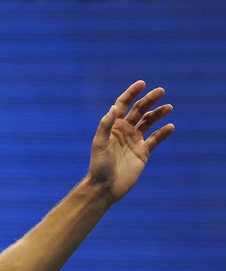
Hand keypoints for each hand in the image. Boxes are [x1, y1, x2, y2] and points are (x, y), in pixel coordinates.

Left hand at [89, 80, 174, 202]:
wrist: (105, 187)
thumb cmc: (99, 165)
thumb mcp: (99, 144)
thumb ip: (106, 125)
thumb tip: (114, 107)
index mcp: (112, 126)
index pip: (122, 105)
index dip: (131, 93)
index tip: (142, 83)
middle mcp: (124, 131)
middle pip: (139, 111)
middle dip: (149, 100)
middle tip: (161, 91)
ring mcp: (134, 141)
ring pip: (149, 122)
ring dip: (159, 114)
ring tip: (169, 107)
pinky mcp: (143, 152)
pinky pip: (156, 139)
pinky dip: (163, 133)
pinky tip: (170, 127)